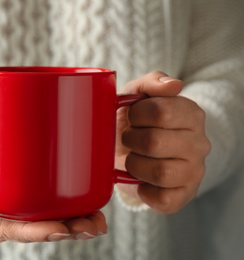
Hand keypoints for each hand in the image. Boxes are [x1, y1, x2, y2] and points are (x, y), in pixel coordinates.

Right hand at [0, 111, 106, 241]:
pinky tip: (91, 204)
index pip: (7, 230)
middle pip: (33, 229)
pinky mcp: (27, 189)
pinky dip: (71, 207)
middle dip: (64, 231)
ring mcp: (15, 203)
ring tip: (98, 219)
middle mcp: (0, 212)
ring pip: (45, 219)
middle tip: (91, 225)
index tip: (61, 229)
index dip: (35, 233)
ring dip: (74, 223)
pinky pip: (48, 203)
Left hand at [116, 71, 210, 213]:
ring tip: (132, 158)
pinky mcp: (184, 195)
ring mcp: (194, 171)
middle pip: (155, 142)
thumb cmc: (135, 121)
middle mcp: (199, 143)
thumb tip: (174, 85)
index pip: (161, 111)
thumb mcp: (138, 95)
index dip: (135, 115)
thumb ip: (152, 83)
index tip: (131, 116)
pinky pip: (163, 200)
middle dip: (130, 140)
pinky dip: (143, 191)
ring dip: (135, 165)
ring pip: (160, 172)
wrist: (134, 151)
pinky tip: (139, 180)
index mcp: (191, 114)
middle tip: (128, 138)